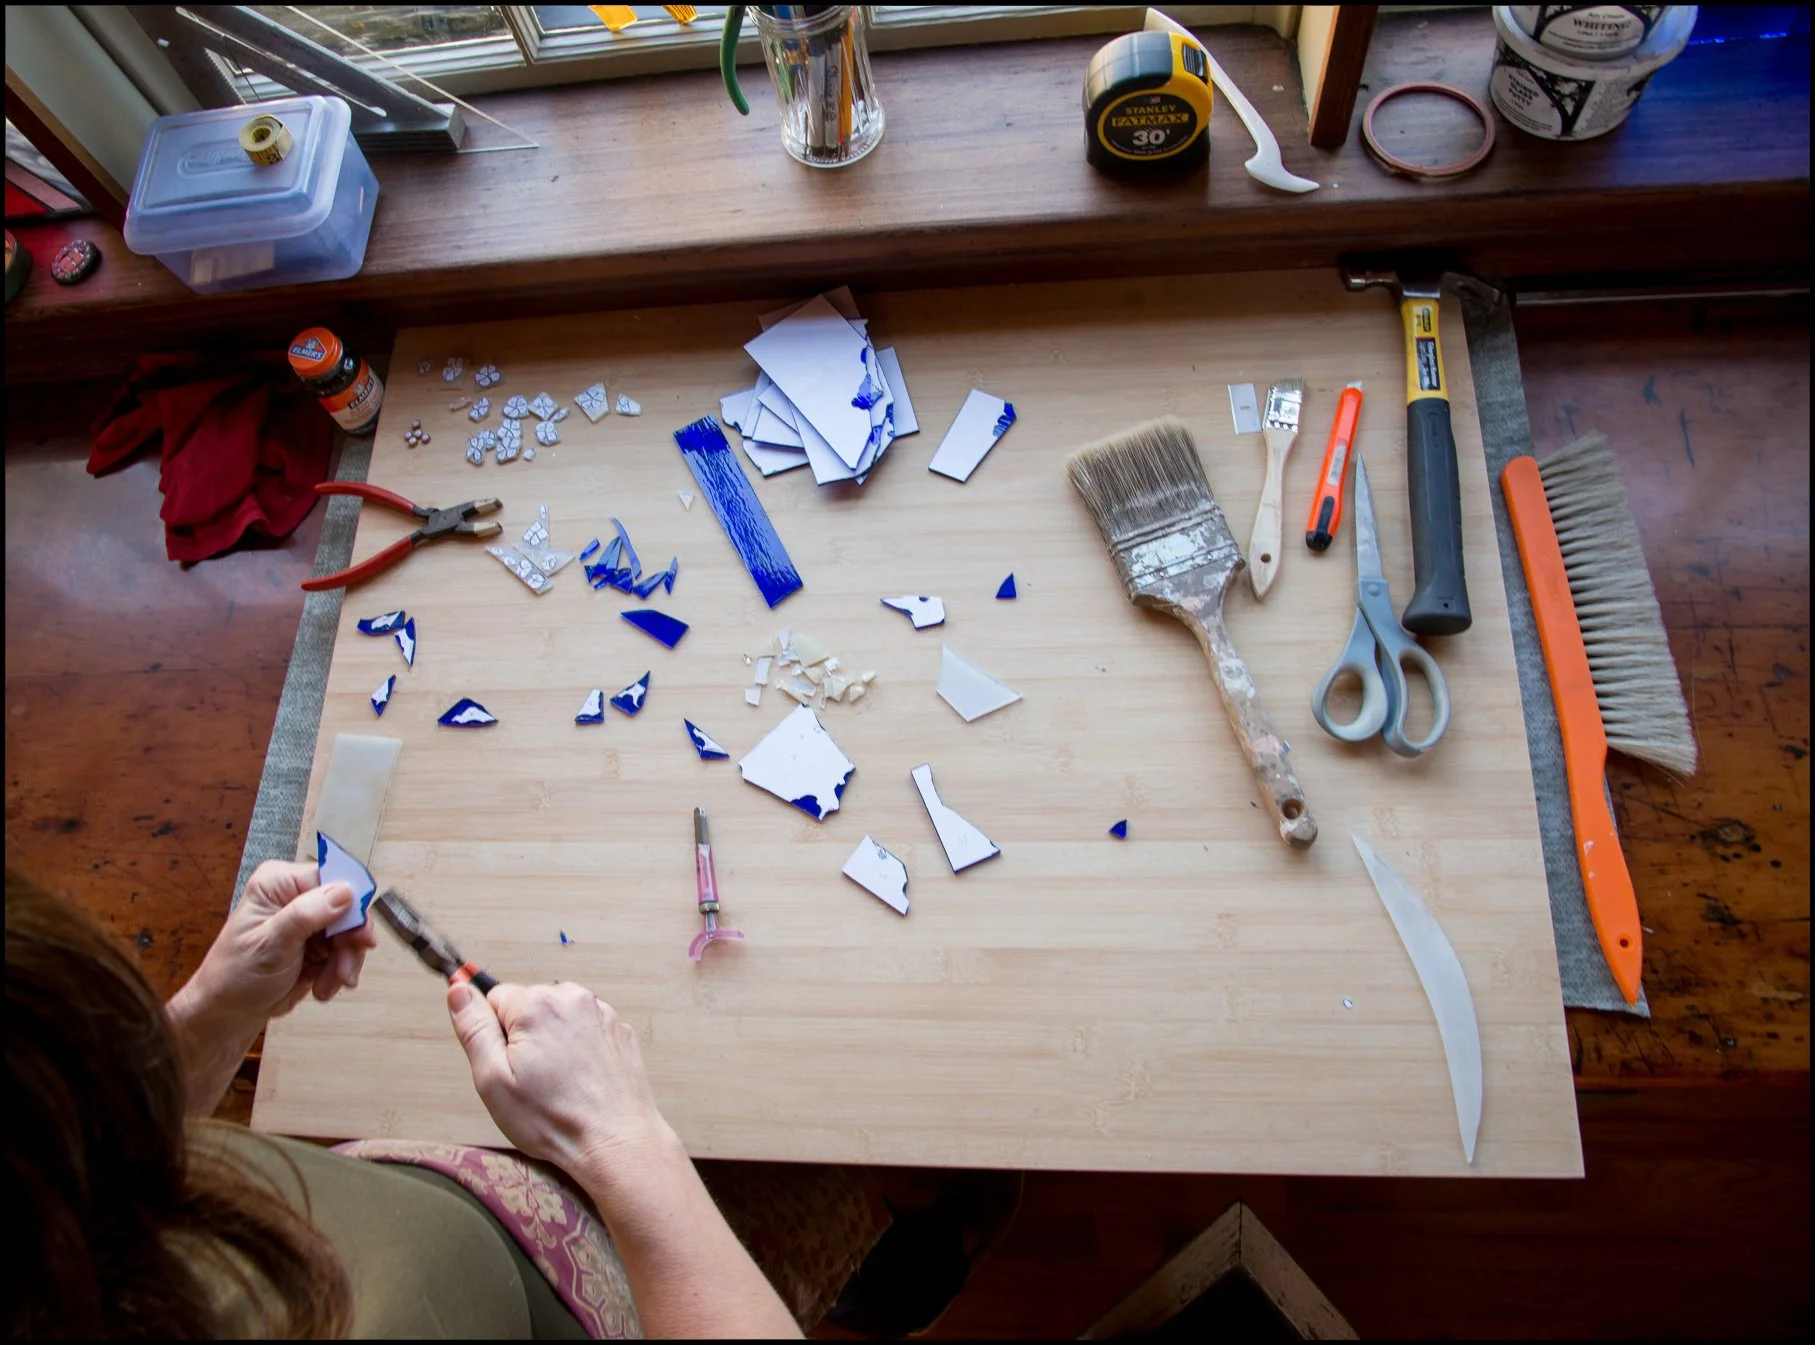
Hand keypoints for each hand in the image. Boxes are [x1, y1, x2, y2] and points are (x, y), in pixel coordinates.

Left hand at [186, 859, 379, 1027]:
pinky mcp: (316, 943)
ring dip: (345, 962)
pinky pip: (344, 951)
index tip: (360, 934)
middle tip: (345, 970)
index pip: (330, 878)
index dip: (351, 905)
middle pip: (347, 907)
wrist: (228, 1014)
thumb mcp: (270, 945)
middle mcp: (295, 896)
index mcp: (278, 884)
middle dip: (349, 943)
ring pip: (350, 932)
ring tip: (328, 984)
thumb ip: (306, 915)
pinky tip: (323, 986)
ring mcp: (308, 920)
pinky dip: (339, 971)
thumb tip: (344, 891)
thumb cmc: (234, 976)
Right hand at [448, 979, 678, 1193]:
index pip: (495, 997)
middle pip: (529, 1005)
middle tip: (532, 1079)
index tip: (507, 1065)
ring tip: (559, 1082)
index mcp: (537, 1004)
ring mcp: (602, 1012)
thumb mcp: (493, 1080)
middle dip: (523, 1036)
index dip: (494, 1034)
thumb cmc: (553, 1119)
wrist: (616, 1141)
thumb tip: (458, 990)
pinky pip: (586, 1029)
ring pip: (558, 1017)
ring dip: (553, 1040)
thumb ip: (474, 1028)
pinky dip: (580, 1048)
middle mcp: (573, 998)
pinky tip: (582, 1079)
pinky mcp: (620, 1030)